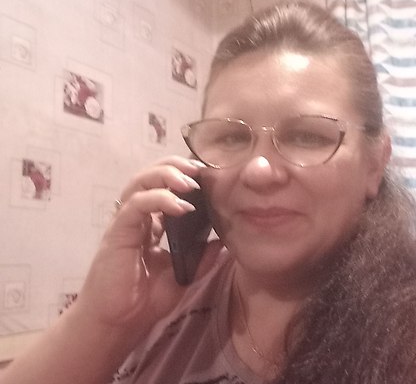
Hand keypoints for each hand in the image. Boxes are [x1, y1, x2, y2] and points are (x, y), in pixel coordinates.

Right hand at [72, 156, 218, 339]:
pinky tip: (181, 206)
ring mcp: (126, 222)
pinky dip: (159, 199)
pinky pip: (136, 205)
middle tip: (200, 169)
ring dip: (167, 175)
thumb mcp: (182, 276)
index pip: (165, 185)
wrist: (115, 326)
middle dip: (175, 165)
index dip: (185, 174)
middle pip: (151, 174)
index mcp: (152, 223)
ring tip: (191, 182)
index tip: (209, 174)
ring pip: (140, 181)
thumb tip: (224, 243)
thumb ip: (201, 258)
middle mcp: (137, 217)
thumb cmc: (143, 302)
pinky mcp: (117, 232)